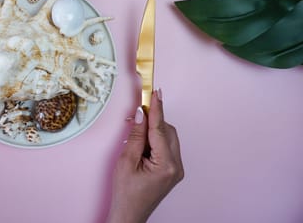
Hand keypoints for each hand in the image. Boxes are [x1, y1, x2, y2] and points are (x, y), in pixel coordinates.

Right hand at [107, 89, 183, 222]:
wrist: (130, 215)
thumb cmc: (126, 193)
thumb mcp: (126, 161)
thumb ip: (135, 136)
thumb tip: (140, 115)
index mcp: (166, 164)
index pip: (160, 129)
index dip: (157, 109)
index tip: (156, 92)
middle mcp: (176, 166)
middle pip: (167, 131)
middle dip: (152, 121)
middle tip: (136, 114)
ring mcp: (176, 169)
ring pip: (168, 138)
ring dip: (153, 131)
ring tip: (135, 136)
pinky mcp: (172, 170)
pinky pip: (166, 147)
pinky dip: (154, 141)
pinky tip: (142, 145)